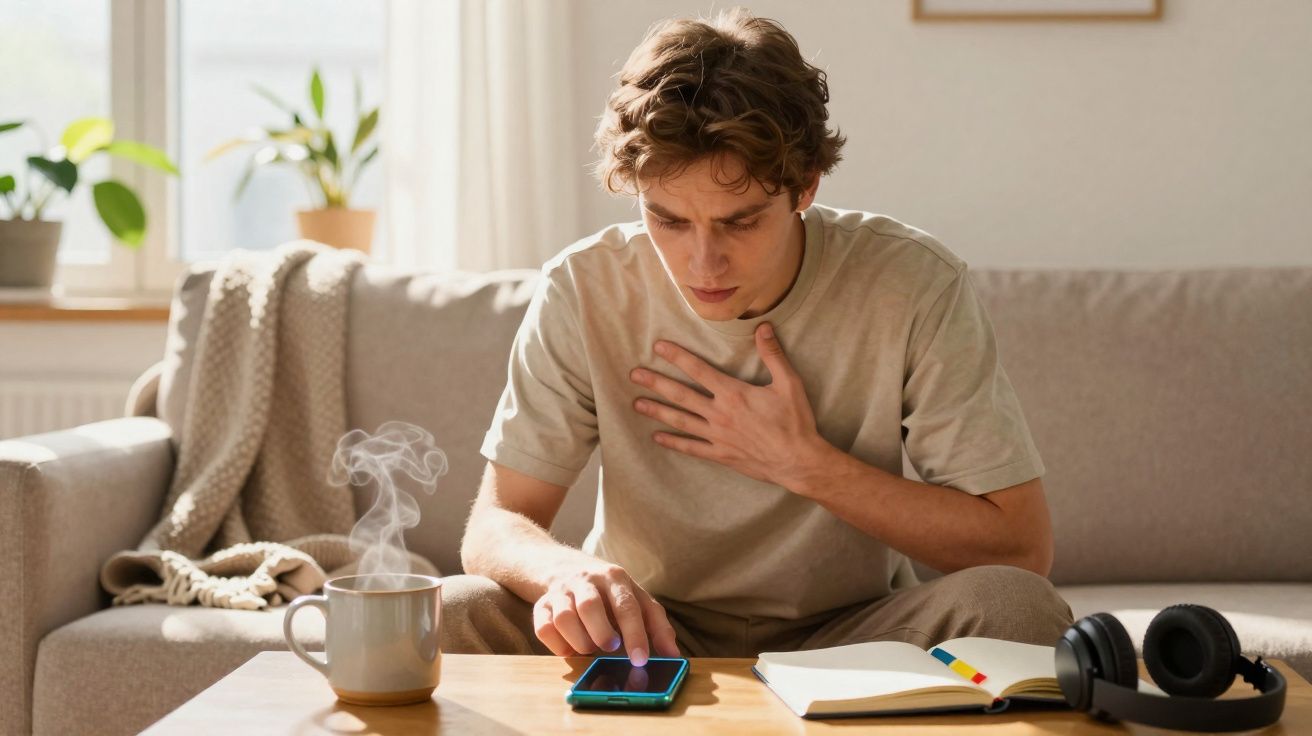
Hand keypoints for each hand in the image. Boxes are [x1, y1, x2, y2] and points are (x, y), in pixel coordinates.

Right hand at [533, 560, 679, 664]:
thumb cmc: (610, 592)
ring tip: (590, 648)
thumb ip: (657, 625)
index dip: (634, 634)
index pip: (626, 606)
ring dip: (579, 641)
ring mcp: (561, 592)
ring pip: (564, 618)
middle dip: (601, 633)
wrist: (565, 567)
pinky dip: (557, 645)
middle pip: (590, 606)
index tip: (640, 659)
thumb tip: (673, 655)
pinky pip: (543, 628)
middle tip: (610, 649)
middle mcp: (586, 580)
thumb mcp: (637, 599)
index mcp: (615, 578)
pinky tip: (571, 647)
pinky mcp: (541, 605)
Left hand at [629, 322, 829, 488]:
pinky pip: (691, 448)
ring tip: (636, 404)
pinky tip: (657, 438)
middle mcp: (719, 414)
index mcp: (733, 394)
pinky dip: (673, 443)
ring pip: (680, 421)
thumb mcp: (789, 384)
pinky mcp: (720, 455)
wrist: (798, 461)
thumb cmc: (795, 422)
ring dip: (657, 411)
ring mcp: (717, 436)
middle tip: (634, 374)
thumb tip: (764, 327)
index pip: (698, 370)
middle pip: (681, 395)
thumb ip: (773, 355)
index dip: (677, 357)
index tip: (658, 347)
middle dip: (656, 383)